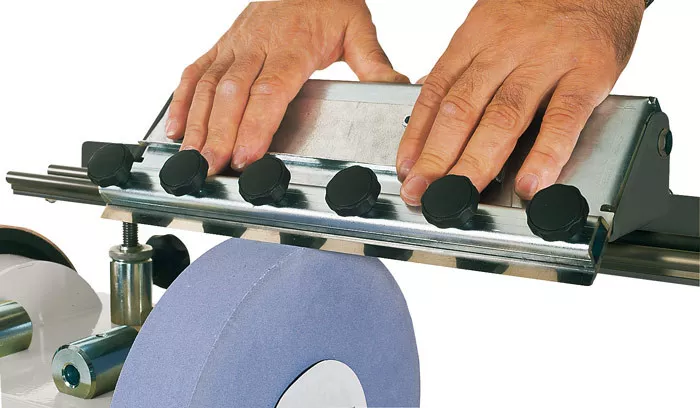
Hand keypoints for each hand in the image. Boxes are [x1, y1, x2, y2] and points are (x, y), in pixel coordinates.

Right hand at [167, 0, 407, 173]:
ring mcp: (235, 45)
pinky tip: (177, 129)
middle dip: (221, 135)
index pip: (270, 90)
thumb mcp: (357, 27)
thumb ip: (374, 63)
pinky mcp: (222, 45)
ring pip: (210, 86)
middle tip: (213, 168)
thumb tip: (398, 90)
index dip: (256, 125)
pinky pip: (195, 72)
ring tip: (192, 158)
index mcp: (293, 45)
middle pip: (233, 94)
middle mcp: (258, 45)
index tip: (247, 155)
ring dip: (199, 124)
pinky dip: (183, 101)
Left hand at [396, 0, 643, 203]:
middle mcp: (507, 48)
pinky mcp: (589, 71)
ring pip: (504, 115)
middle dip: (437, 156)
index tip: (406, 169)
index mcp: (478, 37)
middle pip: (463, 107)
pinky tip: (531, 183)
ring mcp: (548, 60)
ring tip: (461, 194)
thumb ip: (466, 67)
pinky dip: (545, 154)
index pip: (437, 91)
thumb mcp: (493, 25)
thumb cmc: (544, 8)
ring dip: (478, 161)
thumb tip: (433, 104)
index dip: (417, 135)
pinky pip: (564, 118)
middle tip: (422, 191)